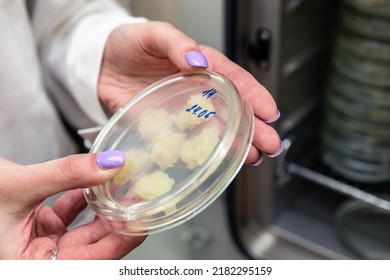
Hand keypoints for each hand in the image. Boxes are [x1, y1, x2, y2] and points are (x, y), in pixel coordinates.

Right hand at [0, 151, 144, 258]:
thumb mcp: (18, 184)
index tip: (139, 225)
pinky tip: (93, 183)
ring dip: (102, 209)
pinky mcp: (38, 225)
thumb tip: (109, 164)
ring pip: (82, 231)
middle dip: (115, 224)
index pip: (87, 264)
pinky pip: (68, 215)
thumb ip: (67, 173)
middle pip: (90, 248)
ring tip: (122, 189)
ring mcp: (38, 243)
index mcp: (26, 267)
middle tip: (137, 201)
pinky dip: (81, 199)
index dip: (117, 246)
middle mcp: (34, 260)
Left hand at [98, 22, 281, 164]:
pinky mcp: (165, 128)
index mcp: (201, 67)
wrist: (100, 64)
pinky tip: (217, 163)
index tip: (269, 112)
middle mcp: (197, 92)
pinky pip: (186, 143)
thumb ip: (176, 44)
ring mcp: (183, 112)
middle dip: (254, 128)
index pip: (234, 81)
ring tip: (253, 158)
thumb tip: (198, 61)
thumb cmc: (129, 44)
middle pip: (233, 111)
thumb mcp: (154, 34)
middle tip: (271, 145)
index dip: (254, 96)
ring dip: (236, 145)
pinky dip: (202, 154)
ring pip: (216, 131)